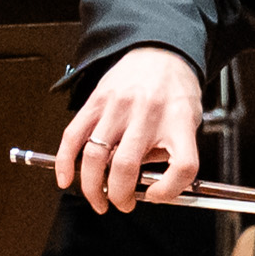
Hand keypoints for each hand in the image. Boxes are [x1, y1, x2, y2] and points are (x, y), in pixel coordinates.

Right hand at [55, 46, 202, 211]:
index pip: (181, 165)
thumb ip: (173, 152)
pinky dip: (65, 162)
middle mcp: (147, 112)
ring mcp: (118, 106)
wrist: (160, 52)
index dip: (168, 191)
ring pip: (94, 156)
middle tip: (122, 203)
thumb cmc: (175, 89)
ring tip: (98, 198)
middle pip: (126, 166)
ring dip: (92, 186)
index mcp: (179, 119)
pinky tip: (65, 178)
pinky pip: (72, 136)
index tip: (157, 196)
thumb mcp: (189, 120)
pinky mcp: (95, 102)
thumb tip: (147, 186)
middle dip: (120, 195)